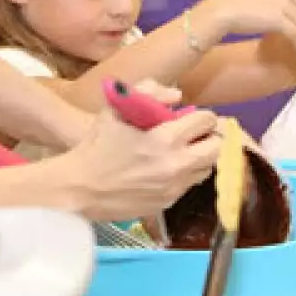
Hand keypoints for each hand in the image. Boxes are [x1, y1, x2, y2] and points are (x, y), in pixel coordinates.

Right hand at [65, 93, 222, 222]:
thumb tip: (177, 96)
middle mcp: (176, 165)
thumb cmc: (96, 146)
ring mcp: (173, 187)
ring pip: (206, 169)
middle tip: (194, 134)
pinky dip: (184, 174)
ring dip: (199, 157)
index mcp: (165, 139)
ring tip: (182, 151)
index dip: (202, 115)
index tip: (191, 116)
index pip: (207, 122)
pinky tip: (165, 168)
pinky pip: (188, 185)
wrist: (79, 188)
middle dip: (208, 137)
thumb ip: (147, 92)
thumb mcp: (115, 109)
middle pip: (216, 148)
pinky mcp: (167, 203)